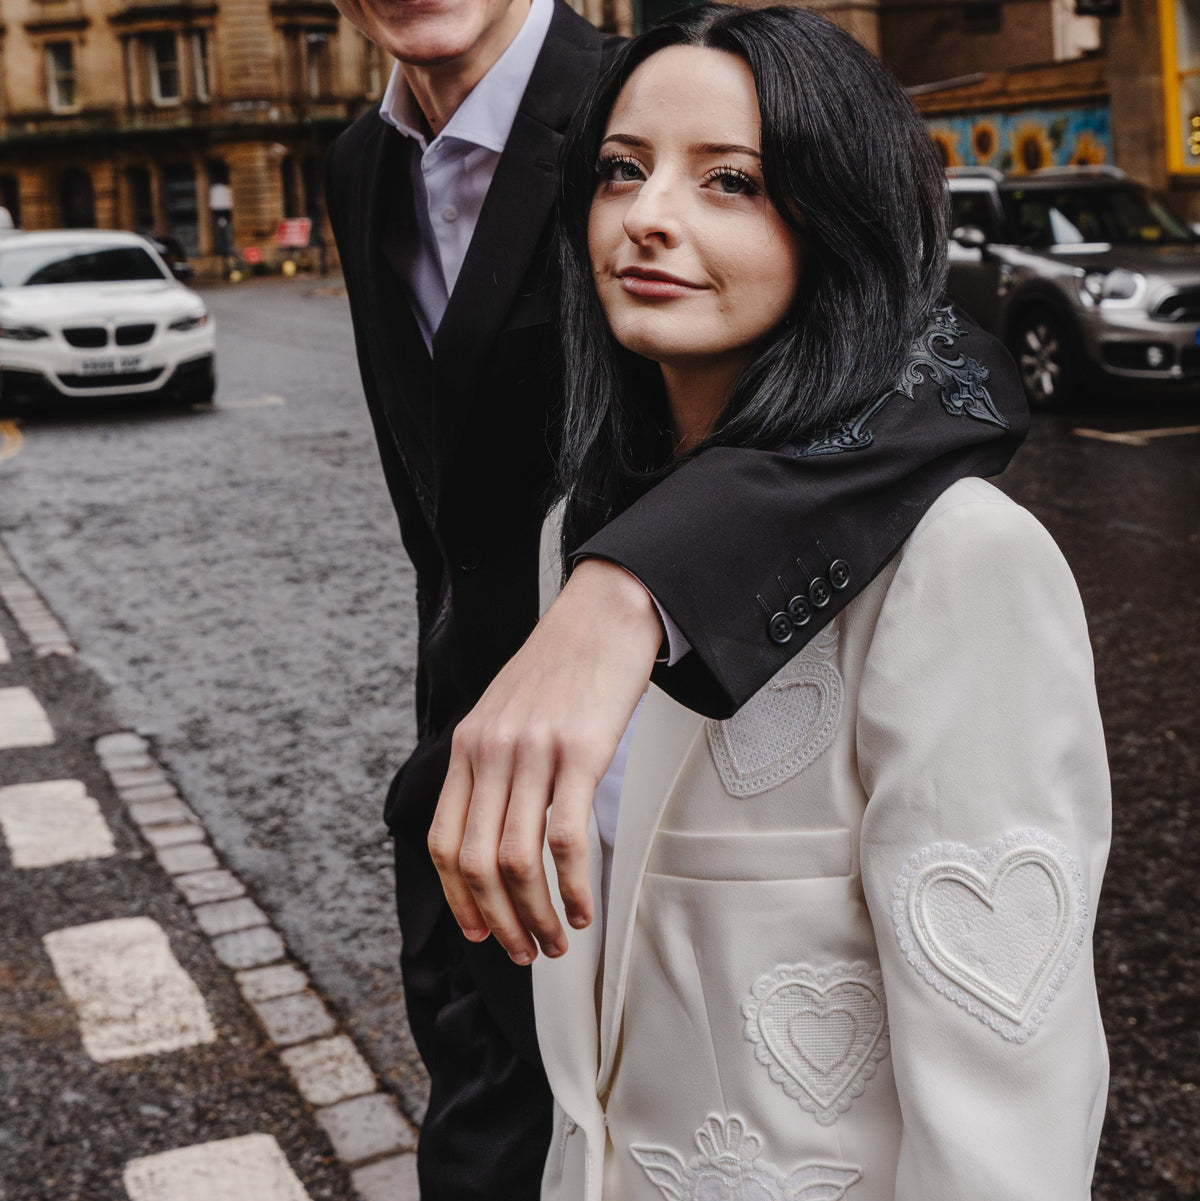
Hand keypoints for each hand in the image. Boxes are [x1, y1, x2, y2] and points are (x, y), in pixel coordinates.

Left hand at [428, 559, 662, 963]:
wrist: (604, 613)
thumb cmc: (562, 666)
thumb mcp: (506, 710)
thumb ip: (491, 762)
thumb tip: (494, 825)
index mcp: (468, 746)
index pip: (444, 841)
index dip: (458, 897)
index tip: (479, 931)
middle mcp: (491, 752)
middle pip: (477, 863)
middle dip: (498, 922)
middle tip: (523, 952)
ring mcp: (533, 752)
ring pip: (519, 860)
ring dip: (535, 915)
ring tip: (556, 941)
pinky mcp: (579, 752)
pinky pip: (566, 837)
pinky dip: (572, 885)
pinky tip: (583, 906)